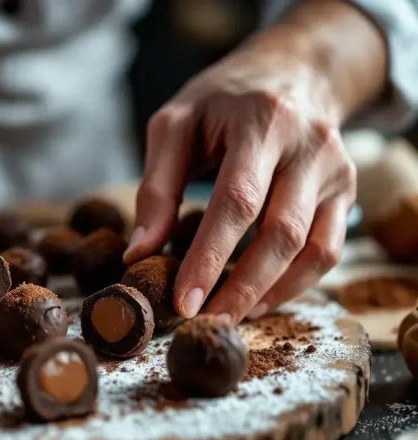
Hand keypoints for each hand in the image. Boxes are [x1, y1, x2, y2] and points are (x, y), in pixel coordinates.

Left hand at [125, 46, 355, 323]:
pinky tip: (259, 299)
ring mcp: (335, 170)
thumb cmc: (222, 101)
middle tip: (203, 323)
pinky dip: (295, 283)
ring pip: (312, 249)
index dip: (209, 257)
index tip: (183, 301)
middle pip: (280, 233)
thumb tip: (138, 253)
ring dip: (269, 293)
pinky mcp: (346, 191)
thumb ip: (156, 187)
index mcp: (261, 122)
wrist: (291, 72)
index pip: (236, 201)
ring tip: (228, 317)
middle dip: (239, 287)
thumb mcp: (175, 126)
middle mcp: (309, 145)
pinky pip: (327, 250)